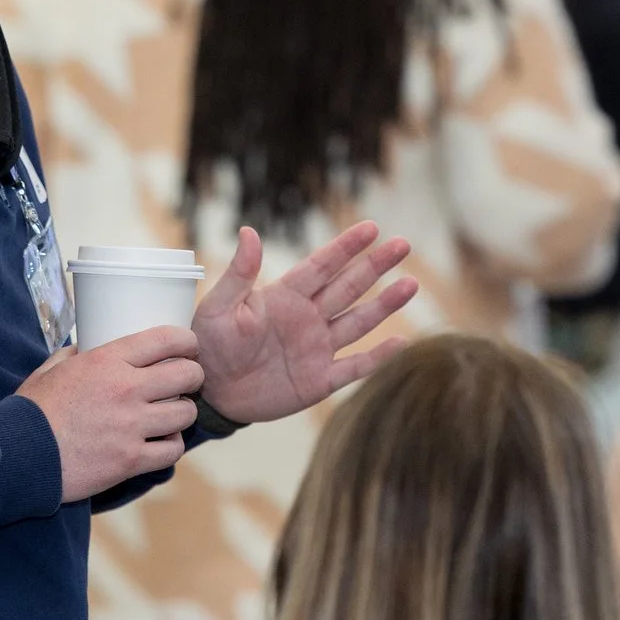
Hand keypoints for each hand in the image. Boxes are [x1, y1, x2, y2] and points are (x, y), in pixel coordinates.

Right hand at [15, 326, 203, 502]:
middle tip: (185, 382)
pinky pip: (173, 450)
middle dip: (193, 376)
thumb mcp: (52, 369)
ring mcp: (131, 426)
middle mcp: (126, 389)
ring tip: (170, 415)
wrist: (17, 456)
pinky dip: (171, 446)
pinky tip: (161, 442)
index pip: (167, 338)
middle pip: (188, 375)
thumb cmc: (31, 411)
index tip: (189, 347)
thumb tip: (89, 344)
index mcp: (107, 360)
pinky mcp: (130, 460)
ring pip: (186, 414)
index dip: (187, 341)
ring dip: (182, 413)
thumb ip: (75, 353)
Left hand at [190, 221, 417, 424]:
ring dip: (384, 304)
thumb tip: (248, 231)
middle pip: (349, 286)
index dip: (346, 247)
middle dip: (376, 266)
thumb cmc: (209, 344)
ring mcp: (317, 348)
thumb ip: (238, 274)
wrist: (209, 391)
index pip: (322, 266)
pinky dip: (377, 357)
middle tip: (403, 244)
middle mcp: (307, 317)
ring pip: (358, 322)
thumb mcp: (218, 307)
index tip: (371, 228)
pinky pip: (354, 367)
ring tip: (410, 284)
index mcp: (285, 296)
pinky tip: (400, 342)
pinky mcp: (319, 379)